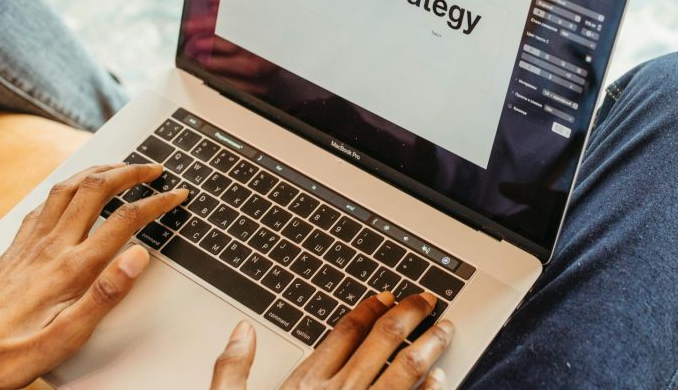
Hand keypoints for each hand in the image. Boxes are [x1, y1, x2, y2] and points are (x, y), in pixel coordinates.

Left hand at [0, 162, 185, 389]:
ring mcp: (30, 244)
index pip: (124, 220)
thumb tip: (139, 258)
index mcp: (71, 268)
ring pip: (67, 187)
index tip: (176, 195)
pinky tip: (71, 192)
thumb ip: (106, 295)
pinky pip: (44, 203)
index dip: (156, 202)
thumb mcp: (69, 336)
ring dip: (98, 170)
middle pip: (95, 189)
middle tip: (154, 169)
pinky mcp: (15, 248)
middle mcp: (50, 247)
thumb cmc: (14, 353)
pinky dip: (67, 187)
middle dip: (130, 171)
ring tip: (119, 167)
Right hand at [210, 292, 452, 389]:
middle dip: (408, 315)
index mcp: (305, 386)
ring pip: (404, 369)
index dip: (369, 309)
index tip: (388, 296)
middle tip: (427, 300)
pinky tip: (440, 378)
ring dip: (428, 345)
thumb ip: (233, 369)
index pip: (345, 334)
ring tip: (444, 329)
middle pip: (381, 342)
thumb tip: (242, 330)